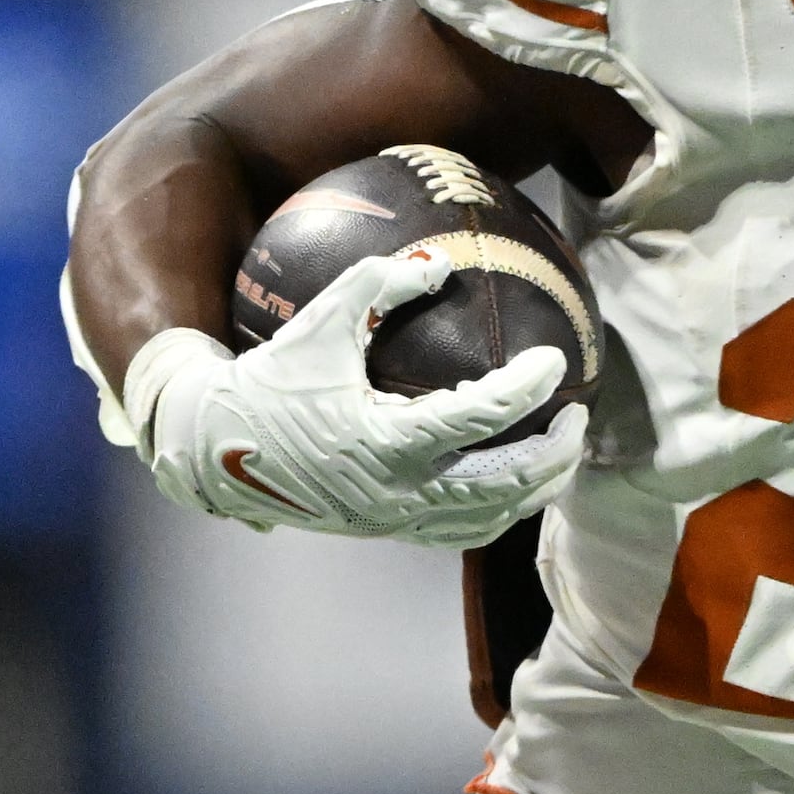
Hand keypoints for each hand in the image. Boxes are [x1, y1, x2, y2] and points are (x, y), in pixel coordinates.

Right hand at [127, 248, 586, 545]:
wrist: (214, 450)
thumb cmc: (270, 377)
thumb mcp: (321, 320)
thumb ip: (381, 283)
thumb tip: (441, 262)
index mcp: (384, 442)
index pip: (480, 416)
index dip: (526, 388)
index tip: (554, 360)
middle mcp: (395, 494)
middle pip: (504, 486)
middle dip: (554, 455)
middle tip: (579, 415)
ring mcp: (393, 521)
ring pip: (489, 520)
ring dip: (536, 490)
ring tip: (561, 452)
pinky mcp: (387, 531)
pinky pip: (460, 531)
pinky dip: (498, 509)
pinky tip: (515, 477)